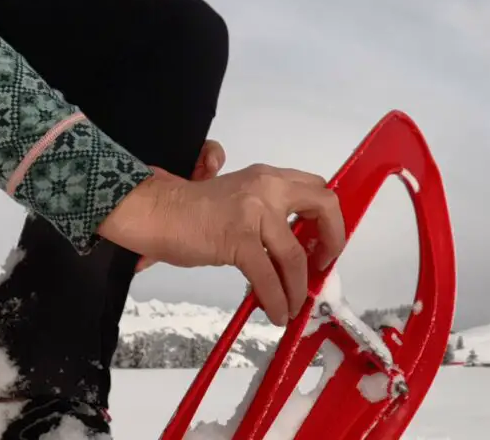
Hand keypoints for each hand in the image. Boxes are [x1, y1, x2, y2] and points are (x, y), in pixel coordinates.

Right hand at [98, 161, 346, 326]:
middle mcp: (268, 188)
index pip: (316, 188)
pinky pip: (267, 276)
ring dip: (299, 287)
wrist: (156, 212)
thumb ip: (267, 209)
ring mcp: (255, 212)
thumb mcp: (239, 197)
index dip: (329, 217)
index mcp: (269, 177)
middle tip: (322, 266)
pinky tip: (276, 313)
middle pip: (323, 207)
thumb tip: (292, 244)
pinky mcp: (239, 239)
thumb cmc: (192, 210)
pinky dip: (276, 299)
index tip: (323, 241)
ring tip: (294, 305)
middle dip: (333, 240)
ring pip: (295, 255)